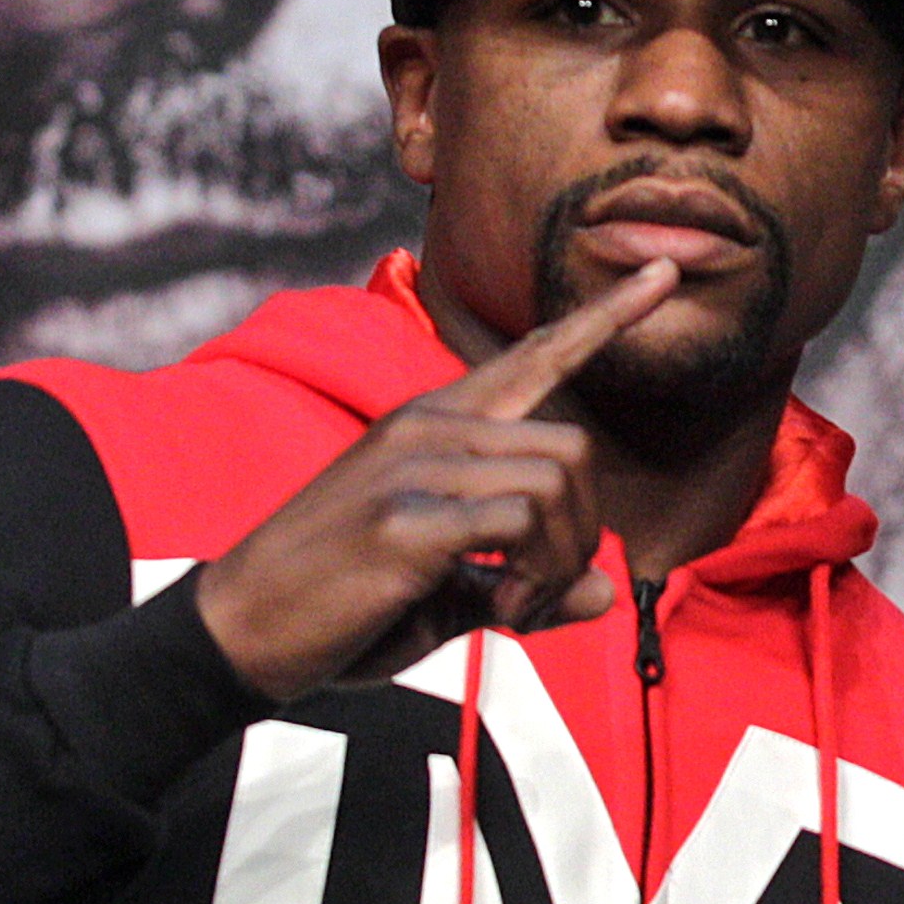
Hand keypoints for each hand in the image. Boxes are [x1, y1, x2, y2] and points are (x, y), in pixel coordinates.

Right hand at [195, 264, 674, 701]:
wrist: (238, 634)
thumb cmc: (340, 609)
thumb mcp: (446, 595)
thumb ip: (526, 587)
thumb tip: (604, 596)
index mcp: (437, 425)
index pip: (535, 354)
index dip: (605, 317)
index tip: (665, 269)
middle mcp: (428, 426)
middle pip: (575, 452)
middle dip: (582, 537)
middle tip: (535, 593)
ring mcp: (413, 465)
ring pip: (558, 483)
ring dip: (559, 561)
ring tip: (510, 603)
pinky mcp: (404, 516)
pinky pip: (522, 521)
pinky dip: (533, 579)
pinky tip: (497, 608)